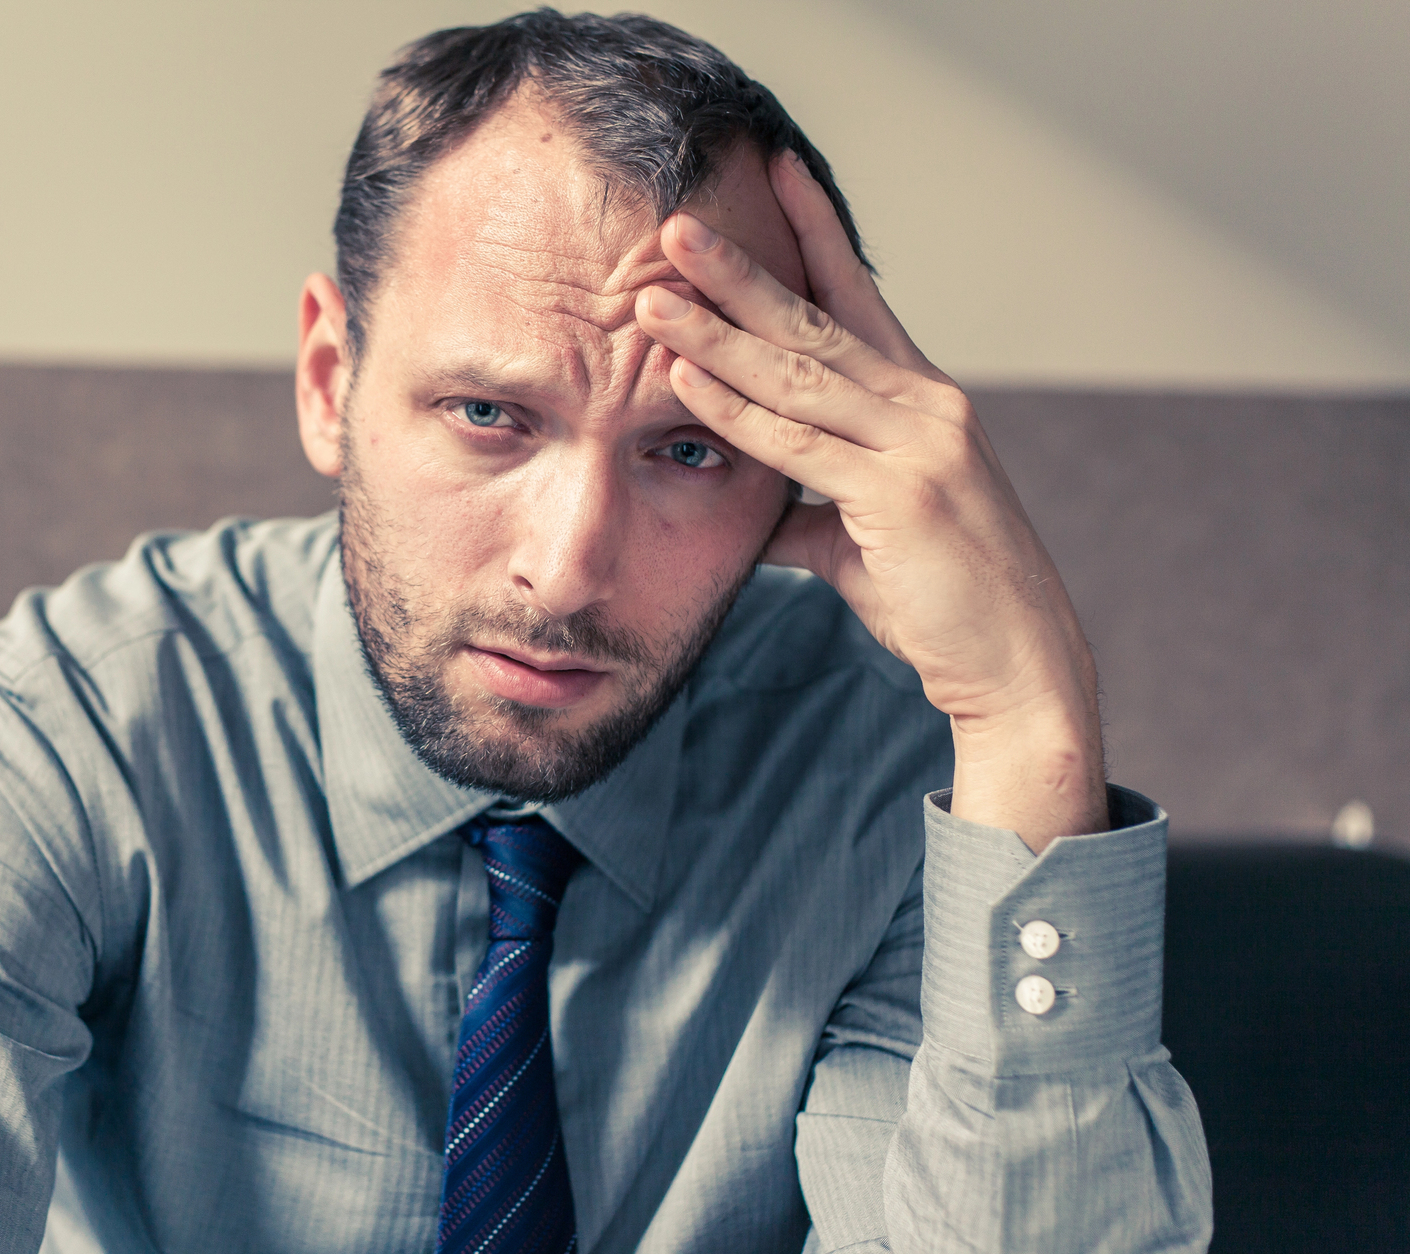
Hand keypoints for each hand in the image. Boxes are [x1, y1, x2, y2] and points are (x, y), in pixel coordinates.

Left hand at [634, 151, 1105, 849]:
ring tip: (655, 296)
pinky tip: (686, 380)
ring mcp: (919, 445)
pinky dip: (737, 411)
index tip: (779, 173)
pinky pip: (798, 443)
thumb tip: (760, 509)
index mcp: (923, 401)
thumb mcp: (865, 537)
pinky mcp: (902, 493)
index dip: (817, 233)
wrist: (1014, 663)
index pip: (860, 297)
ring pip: (798, 373)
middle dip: (742, 270)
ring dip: (717, 332)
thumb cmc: (942, 600)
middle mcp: (927, 405)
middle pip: (817, 320)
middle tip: (677, 225)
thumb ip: (811, 507)